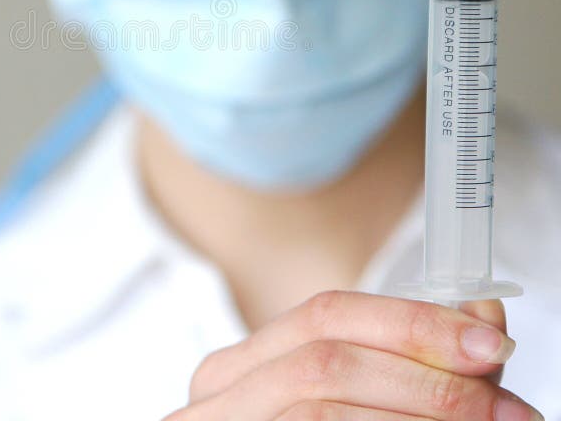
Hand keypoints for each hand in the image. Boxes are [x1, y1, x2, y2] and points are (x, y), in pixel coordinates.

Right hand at [164, 291, 542, 419]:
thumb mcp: (342, 406)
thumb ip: (409, 365)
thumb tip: (482, 315)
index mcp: (238, 366)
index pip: (325, 313)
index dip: (410, 320)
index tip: (489, 338)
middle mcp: (218, 394)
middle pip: (327, 360)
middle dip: (426, 376)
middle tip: (507, 406)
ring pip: (324, 408)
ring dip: (420, 414)